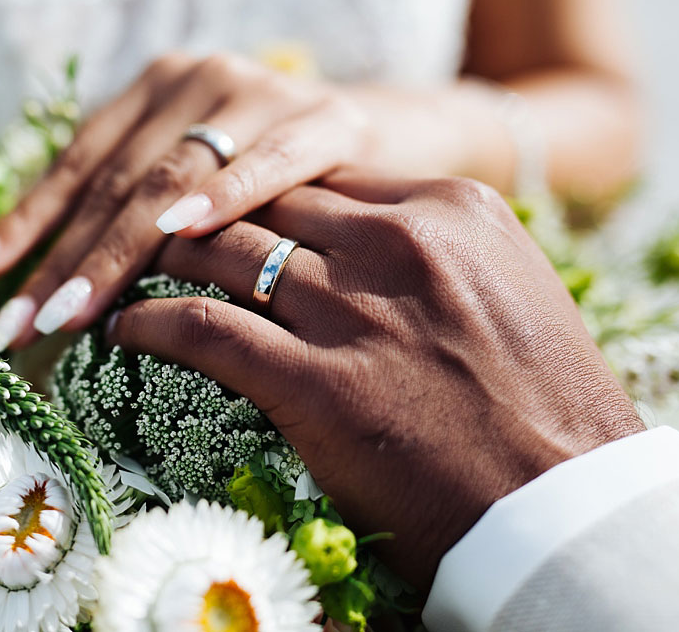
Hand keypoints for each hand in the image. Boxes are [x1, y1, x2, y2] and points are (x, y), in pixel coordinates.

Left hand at [0, 52, 369, 346]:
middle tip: (20, 327)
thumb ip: (147, 212)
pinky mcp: (324, 121)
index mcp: (159, 91)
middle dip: (62, 259)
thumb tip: (58, 285)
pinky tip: (178, 240)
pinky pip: (265, 165)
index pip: (80, 160)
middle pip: (115, 179)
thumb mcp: (207, 182)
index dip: (31, 220)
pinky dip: (221, 199)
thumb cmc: (283, 182)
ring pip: (170, 179)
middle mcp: (199, 80)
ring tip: (69, 315)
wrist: (395, 141)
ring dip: (114, 253)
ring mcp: (260, 93)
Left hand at [106, 176, 643, 587]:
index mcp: (448, 208)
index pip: (320, 177)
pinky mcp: (314, 383)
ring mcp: (352, 311)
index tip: (221, 208)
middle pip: (262, 205)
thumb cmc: (541, 402)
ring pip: (220, 254)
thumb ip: (430, 247)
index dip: (258, 192)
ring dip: (160, 259)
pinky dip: (148, 323)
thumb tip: (350, 238)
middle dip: (200, 215)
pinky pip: (201, 329)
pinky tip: (120, 326)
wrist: (558, 501)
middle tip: (153, 231)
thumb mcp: (503, 285)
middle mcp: (395, 246)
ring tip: (126, 268)